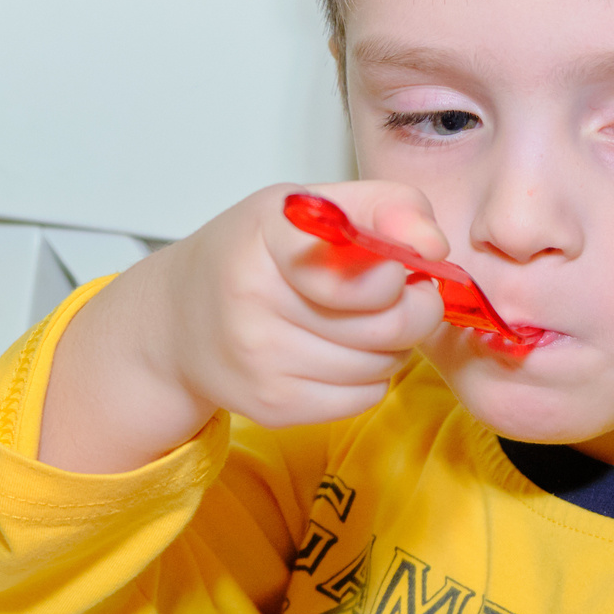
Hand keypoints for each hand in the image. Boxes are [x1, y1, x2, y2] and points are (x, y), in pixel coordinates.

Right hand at [38, 181, 449, 471]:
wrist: (179, 320)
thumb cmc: (255, 255)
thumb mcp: (308, 206)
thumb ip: (383, 206)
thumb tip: (434, 245)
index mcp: (266, 235)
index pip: (363, 271)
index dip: (399, 271)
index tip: (398, 264)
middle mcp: (253, 300)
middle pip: (388, 324)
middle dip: (415, 310)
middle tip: (404, 295)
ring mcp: (260, 360)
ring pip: (382, 365)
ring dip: (391, 345)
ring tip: (361, 322)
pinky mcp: (271, 407)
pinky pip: (364, 397)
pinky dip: (369, 377)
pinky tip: (340, 353)